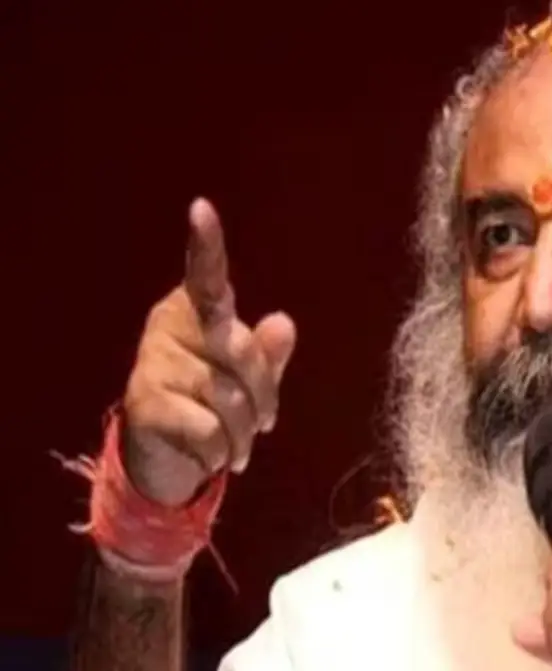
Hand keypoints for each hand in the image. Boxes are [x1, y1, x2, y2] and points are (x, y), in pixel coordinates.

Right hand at [122, 198, 296, 506]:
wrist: (164, 456)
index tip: (201, 207)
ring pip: (228, 399)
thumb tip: (282, 323)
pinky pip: (207, 430)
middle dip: (265, 398)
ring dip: (243, 433)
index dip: (206, 244)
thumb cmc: (214, 403)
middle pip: (242, 352)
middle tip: (264, 423)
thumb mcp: (251, 378)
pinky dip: (220, 452)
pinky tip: (210, 455)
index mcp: (197, 308)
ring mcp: (151, 363)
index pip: (206, 274)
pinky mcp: (143, 404)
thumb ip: (268, 353)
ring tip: (235, 444)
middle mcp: (168, 325)